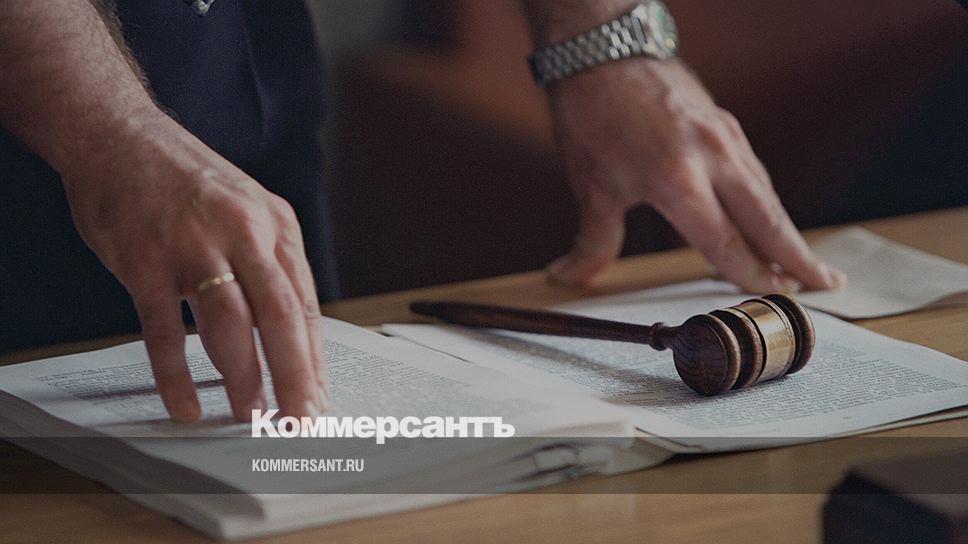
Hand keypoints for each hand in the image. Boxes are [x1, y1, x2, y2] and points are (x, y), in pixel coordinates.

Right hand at [62, 111, 327, 421]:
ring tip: (251, 416)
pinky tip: (188, 403)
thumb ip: (268, 265)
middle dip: (295, 376)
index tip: (320, 397)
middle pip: (281, 318)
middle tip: (300, 420)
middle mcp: (243, 234)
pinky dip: (176, 373)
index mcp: (275, 226)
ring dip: (244, 377)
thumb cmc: (187, 182)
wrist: (120, 134)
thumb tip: (290, 334)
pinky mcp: (144, 260)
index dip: (314, 358)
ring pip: (230, 325)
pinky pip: (164, 330)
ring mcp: (193, 246)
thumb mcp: (247, 211)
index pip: (305, 305)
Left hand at [545, 59, 844, 292]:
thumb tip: (570, 275)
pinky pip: (755, 172)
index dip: (751, 274)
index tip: (772, 294)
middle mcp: (713, 158)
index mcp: (679, 180)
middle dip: (798, 257)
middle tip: (824, 284)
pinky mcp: (725, 123)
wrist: (603, 52)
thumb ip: (593, 242)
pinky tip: (768, 217)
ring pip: (766, 195)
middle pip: (768, 220)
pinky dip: (767, 201)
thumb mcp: (591, 186)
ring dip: (787, 230)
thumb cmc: (593, 115)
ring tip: (803, 260)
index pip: (727, 242)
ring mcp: (724, 137)